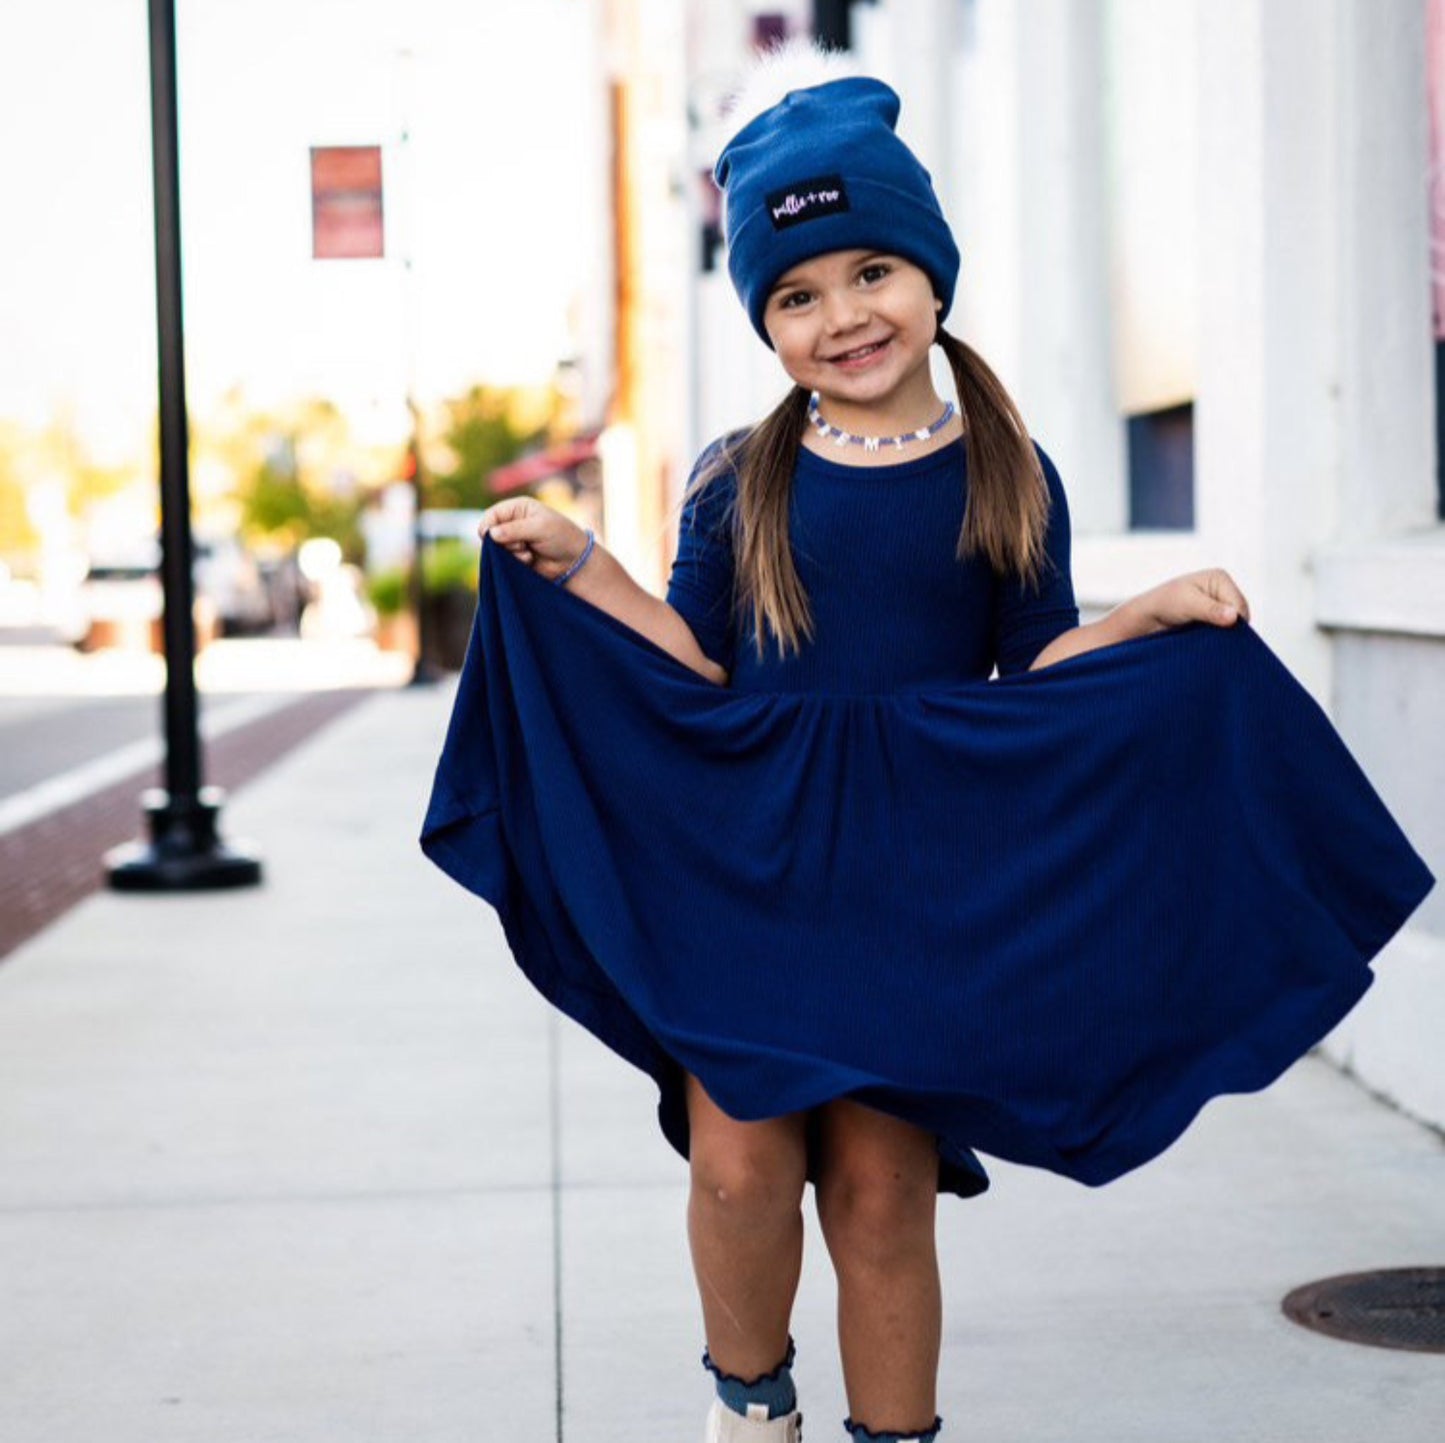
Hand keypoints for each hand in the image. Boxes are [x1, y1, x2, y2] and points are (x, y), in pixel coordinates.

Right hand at [477, 498, 590, 582]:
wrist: (575, 561)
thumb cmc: (561, 538)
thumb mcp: (539, 528)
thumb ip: (514, 529)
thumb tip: (490, 534)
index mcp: (518, 508)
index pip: (492, 514)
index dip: (489, 525)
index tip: (492, 536)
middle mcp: (514, 522)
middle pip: (490, 532)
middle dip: (502, 541)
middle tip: (520, 544)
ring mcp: (514, 540)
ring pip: (496, 548)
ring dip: (511, 552)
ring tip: (528, 551)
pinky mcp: (517, 556)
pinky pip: (505, 560)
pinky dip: (516, 560)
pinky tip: (530, 559)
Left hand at [1128, 568, 1251, 633]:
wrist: (1147, 617)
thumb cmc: (1164, 604)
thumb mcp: (1188, 605)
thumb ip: (1211, 610)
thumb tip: (1234, 617)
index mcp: (1219, 578)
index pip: (1239, 604)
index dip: (1234, 621)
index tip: (1220, 633)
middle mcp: (1222, 588)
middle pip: (1240, 614)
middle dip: (1230, 628)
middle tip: (1213, 639)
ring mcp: (1219, 603)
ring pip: (1234, 624)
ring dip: (1224, 634)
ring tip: (1207, 639)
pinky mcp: (1214, 616)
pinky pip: (1225, 630)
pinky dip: (1219, 637)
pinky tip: (1208, 641)